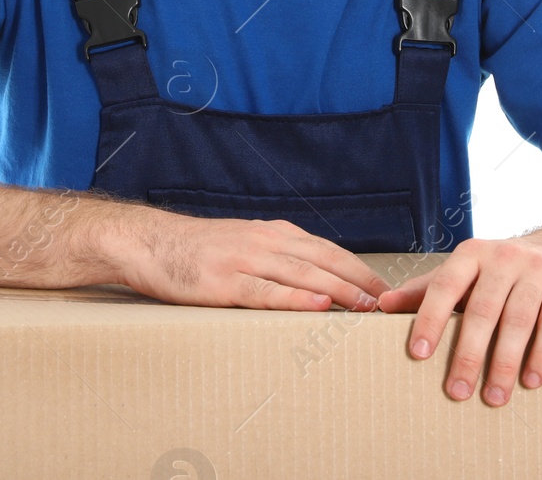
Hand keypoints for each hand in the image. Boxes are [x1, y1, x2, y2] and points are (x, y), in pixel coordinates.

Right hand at [122, 210, 390, 311]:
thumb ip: (278, 257)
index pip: (328, 251)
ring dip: (340, 291)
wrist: (150, 243)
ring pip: (303, 276)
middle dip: (361, 281)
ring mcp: (246, 260)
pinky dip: (297, 299)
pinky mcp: (225, 282)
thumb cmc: (199, 250)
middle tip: (390, 302)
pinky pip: (267, 292)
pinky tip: (319, 307)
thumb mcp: (245, 243)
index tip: (387, 288)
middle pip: (325, 261)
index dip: (360, 269)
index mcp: (275, 233)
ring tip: (367, 307)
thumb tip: (315, 282)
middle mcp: (266, 241)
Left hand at [376, 234, 541, 405]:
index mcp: (473, 254)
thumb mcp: (469, 272)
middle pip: (482, 309)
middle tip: (457, 392)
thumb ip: (428, 290)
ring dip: (504, 363)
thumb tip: (382, 305)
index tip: (418, 354)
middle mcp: (504, 256)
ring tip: (494, 398)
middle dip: (468, 354)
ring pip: (518, 319)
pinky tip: (531, 381)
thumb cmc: (507, 270)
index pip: (445, 285)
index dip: (430, 318)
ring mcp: (538, 269)